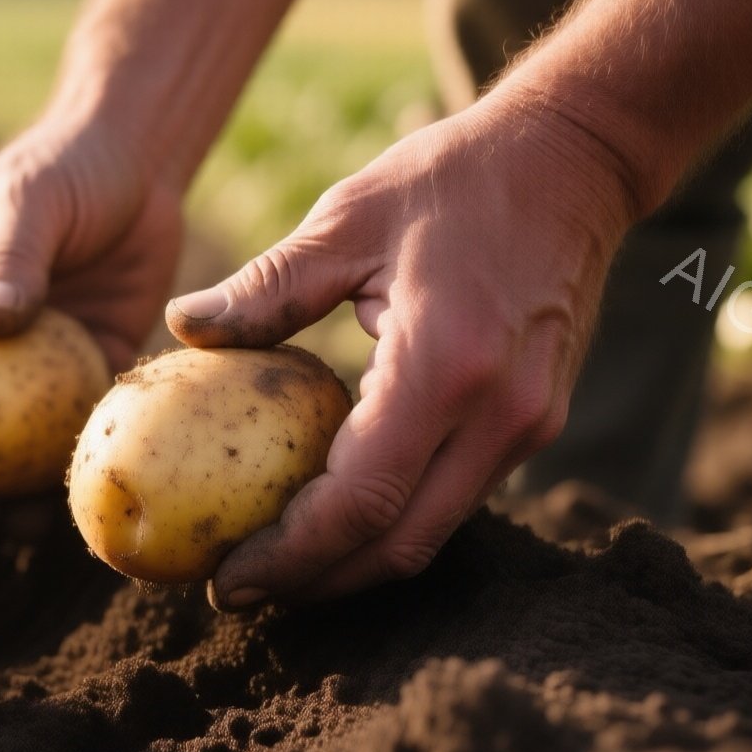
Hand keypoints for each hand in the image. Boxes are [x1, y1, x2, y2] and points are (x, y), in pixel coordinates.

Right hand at [0, 115, 183, 542]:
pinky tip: (79, 504)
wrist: (139, 158)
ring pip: (4, 446)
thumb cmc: (65, 166)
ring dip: (6, 494)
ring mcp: (24, 364)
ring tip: (23, 532)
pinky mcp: (81, 370)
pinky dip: (67, 469)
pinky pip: (68, 432)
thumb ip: (9, 260)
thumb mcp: (30, 203)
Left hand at [166, 92, 640, 603]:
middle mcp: (500, 415)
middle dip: (314, 583)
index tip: (223, 579)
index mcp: (446, 367)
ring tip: (271, 565)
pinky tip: (328, 514)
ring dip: (351, 562)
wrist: (573, 158)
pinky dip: (389, 522)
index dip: (289, 556)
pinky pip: (453, 496)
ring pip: (432, 532)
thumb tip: (179, 326)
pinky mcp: (536, 421)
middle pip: (399, 544)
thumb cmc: (450, 178)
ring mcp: (528, 425)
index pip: (361, 501)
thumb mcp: (345, 219)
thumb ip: (265, 288)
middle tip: (234, 592)